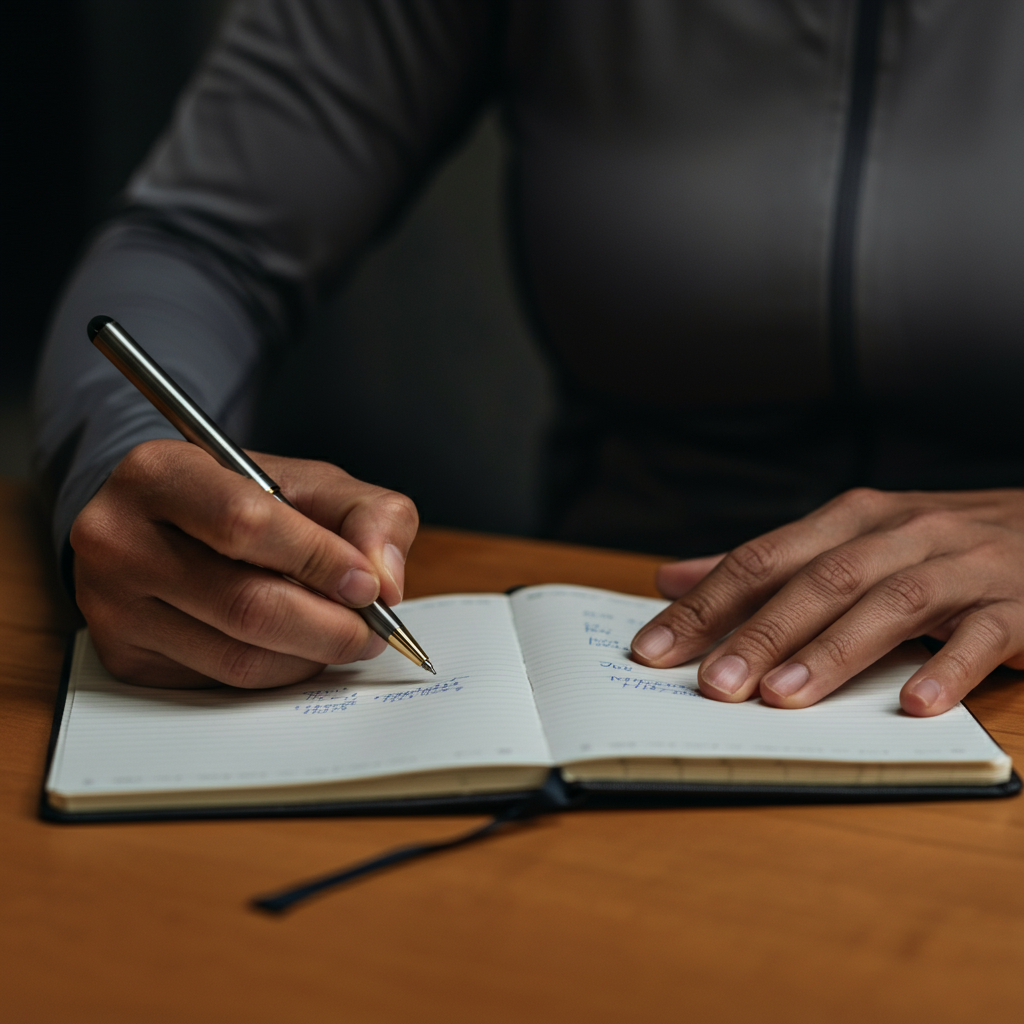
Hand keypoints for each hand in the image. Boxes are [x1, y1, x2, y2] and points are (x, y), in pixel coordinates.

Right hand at [70, 440, 418, 688]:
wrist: (164, 523)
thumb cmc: (244, 499)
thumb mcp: (309, 483)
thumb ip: (367, 514)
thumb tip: (385, 581)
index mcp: (158, 473)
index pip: (244, 524)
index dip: (319, 560)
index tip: (368, 585)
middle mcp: (117, 539)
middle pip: (245, 604)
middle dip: (329, 626)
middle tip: (371, 631)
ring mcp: (111, 606)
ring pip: (238, 658)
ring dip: (309, 657)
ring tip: (341, 637)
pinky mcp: (123, 659)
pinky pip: (221, 684)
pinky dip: (277, 673)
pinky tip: (293, 647)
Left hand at [630, 488, 1023, 716]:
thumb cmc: (933, 544)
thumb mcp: (847, 539)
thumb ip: (763, 565)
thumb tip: (672, 579)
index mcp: (850, 519)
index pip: (762, 558)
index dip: (705, 603)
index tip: (654, 648)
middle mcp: (901, 534)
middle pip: (820, 580)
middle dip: (760, 633)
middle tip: (712, 683)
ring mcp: (961, 568)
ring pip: (890, 606)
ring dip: (833, 652)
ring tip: (782, 697)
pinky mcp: (1018, 606)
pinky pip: (981, 637)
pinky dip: (947, 669)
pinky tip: (913, 705)